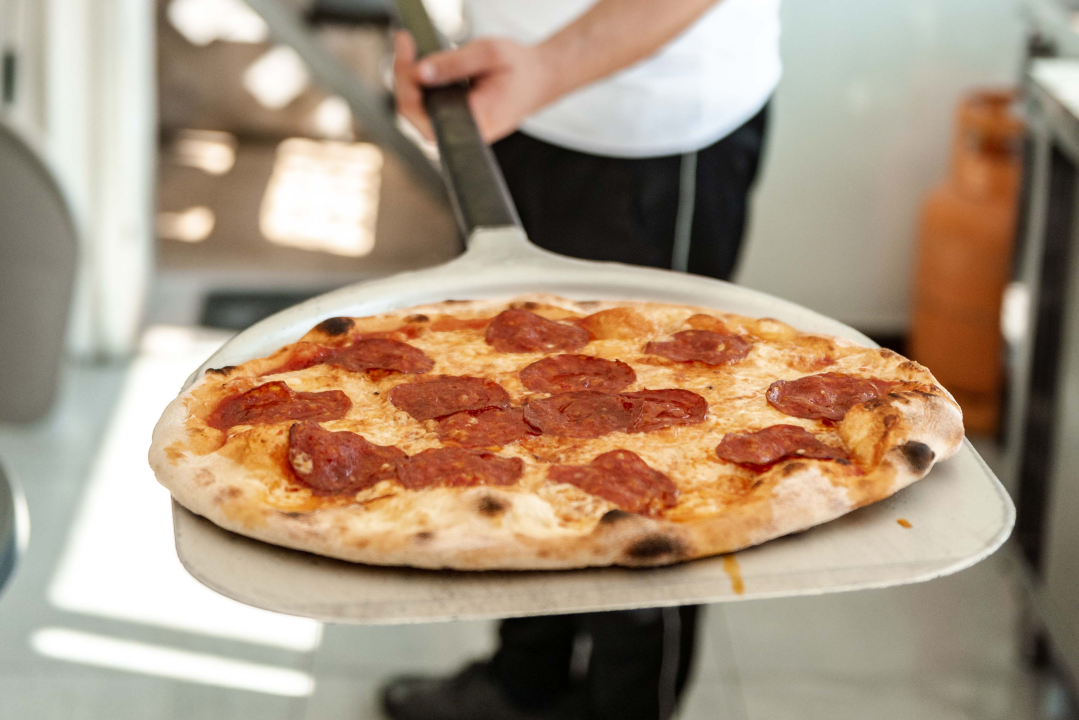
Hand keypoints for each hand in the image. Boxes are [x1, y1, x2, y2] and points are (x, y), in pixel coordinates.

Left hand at [393, 32, 559, 143]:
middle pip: (414, 113)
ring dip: (408, 79)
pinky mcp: (456, 120)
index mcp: (476, 121)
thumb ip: (454, 64)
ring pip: (418, 110)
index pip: (423, 114)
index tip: (407, 50)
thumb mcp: (489, 53)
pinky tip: (418, 62)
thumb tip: (420, 72)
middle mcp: (465, 132)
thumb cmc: (520, 67)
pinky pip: (428, 107)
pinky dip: (419, 84)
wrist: (540, 78)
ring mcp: (459, 129)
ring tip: (408, 48)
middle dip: (402, 76)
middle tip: (404, 41)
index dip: (407, 84)